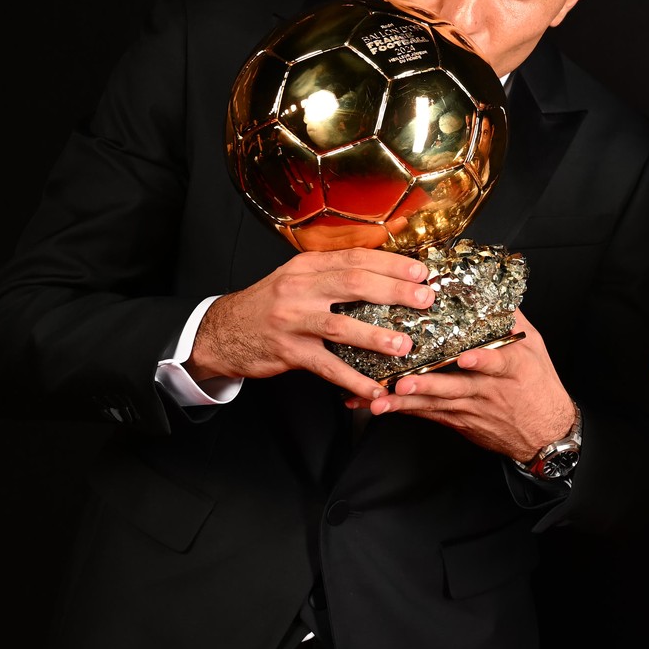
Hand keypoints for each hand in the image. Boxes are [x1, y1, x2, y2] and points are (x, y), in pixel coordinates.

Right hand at [188, 248, 431, 398]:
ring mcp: (292, 320)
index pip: (355, 258)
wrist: (224, 331)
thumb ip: (335, 273)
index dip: (391, 264)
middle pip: (353, 284)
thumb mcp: (298, 278)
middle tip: (425, 300)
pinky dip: (353, 380)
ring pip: (340, 326)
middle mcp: (299, 288)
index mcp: (307, 266)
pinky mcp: (288, 351)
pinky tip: (375, 390)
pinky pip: (326, 367)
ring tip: (404, 345)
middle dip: (393, 291)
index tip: (421, 272)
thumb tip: (387, 271)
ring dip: (375, 337)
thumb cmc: (272, 304)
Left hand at [363, 308, 575, 460]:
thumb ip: (513, 321)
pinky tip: (382, 407)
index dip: (480, 361)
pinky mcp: (461, 422)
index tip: (464, 358)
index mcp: (512, 370)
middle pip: (455, 388)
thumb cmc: (540, 388)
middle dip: (427, 385)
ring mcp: (473, 408)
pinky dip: (406, 410)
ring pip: (436, 404)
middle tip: (402, 382)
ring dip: (407, 402)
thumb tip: (493, 289)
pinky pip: (430, 415)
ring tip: (381, 400)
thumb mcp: (534, 349)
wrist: (545, 434)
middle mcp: (489, 390)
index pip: (497, 363)